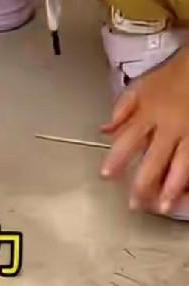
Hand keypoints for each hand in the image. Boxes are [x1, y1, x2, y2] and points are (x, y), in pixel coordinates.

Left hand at [101, 47, 188, 214]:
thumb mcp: (142, 86)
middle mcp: (169, 127)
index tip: (106, 175)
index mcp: (149, 114)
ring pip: (181, 166)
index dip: (117, 158)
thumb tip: (104, 130)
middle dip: (143, 183)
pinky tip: (186, 193)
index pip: (129, 139)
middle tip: (135, 204)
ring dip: (171, 188)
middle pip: (154, 159)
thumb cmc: (172, 77)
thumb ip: (122, 109)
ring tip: (163, 207)